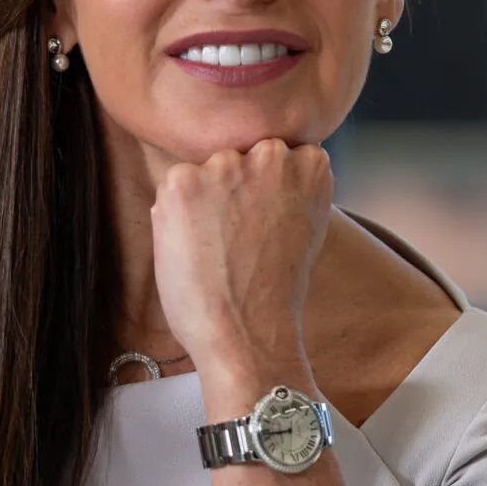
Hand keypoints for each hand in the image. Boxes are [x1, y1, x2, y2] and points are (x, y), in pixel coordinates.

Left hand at [150, 139, 329, 415]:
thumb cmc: (276, 294)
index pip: (279, 155)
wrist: (247, 332)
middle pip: (240, 158)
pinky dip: (176, 215)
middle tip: (235, 239)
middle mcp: (271, 154)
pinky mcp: (183, 182)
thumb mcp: (307, 229)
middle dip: (233, 189)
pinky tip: (194, 248)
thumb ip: (291, 192)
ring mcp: (226, 165)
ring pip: (206, 171)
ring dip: (203, 200)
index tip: (263, 220)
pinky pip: (175, 188)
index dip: (265, 190)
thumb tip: (265, 180)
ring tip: (215, 248)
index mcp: (311, 164)